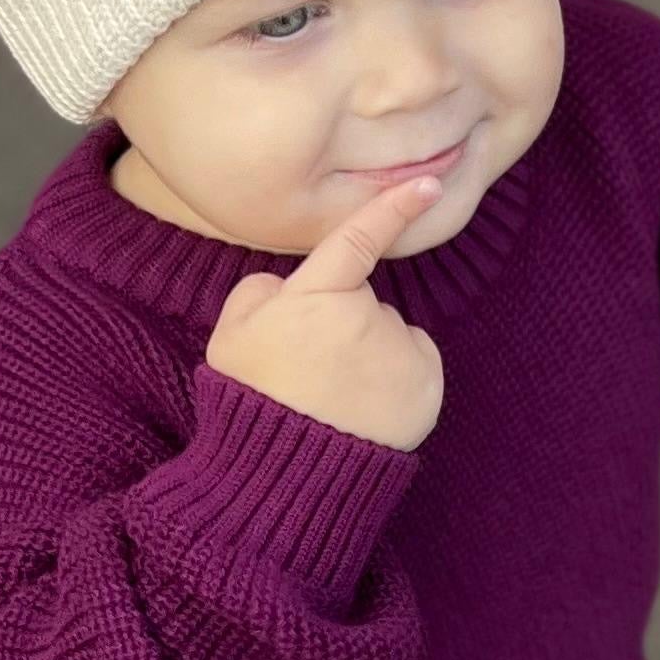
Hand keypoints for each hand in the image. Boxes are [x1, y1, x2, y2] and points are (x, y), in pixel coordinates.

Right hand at [206, 173, 445, 451]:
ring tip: (334, 396)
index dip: (393, 206)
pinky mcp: (426, 387)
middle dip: (343, 322)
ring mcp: (401, 353)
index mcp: (317, 296)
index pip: (359, 238)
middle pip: (364, 301)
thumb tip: (290, 285)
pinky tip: (364, 409)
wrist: (286, 476)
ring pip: (391, 333)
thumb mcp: (230, 335)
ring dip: (370, 354)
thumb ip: (260, 291)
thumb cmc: (253, 400)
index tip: (429, 184)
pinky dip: (397, 379)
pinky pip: (414, 363)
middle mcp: (368, 317)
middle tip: (309, 370)